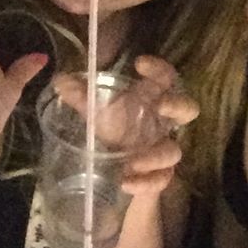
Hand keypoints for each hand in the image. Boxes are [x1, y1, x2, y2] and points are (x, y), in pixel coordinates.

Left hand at [51, 55, 198, 195]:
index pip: (165, 78)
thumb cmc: (110, 131)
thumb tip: (60, 80)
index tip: (139, 64)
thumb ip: (79, 97)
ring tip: (132, 163)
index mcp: (150, 101)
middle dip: (179, 105)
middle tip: (161, 106)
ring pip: (174, 151)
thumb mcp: (93, 113)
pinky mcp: (159, 177)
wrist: (114, 171)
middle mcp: (161, 124)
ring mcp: (162, 151)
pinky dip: (146, 183)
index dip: (158, 68)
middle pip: (188, 109)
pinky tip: (127, 183)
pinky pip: (162, 180)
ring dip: (156, 156)